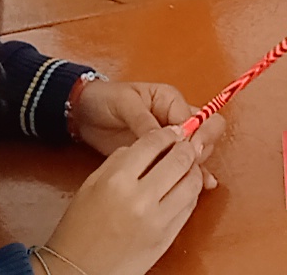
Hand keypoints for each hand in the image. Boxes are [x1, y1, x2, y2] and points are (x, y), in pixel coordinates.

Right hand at [44, 127, 206, 274]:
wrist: (79, 270)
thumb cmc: (79, 229)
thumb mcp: (90, 185)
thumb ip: (118, 161)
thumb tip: (142, 147)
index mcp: (117, 180)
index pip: (153, 143)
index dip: (167, 133)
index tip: (172, 132)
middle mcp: (140, 198)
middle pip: (179, 160)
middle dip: (186, 148)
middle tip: (186, 144)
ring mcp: (157, 220)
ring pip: (192, 183)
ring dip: (193, 169)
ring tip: (188, 166)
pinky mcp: (168, 237)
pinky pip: (190, 207)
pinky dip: (191, 193)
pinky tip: (183, 188)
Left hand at [75, 80, 224, 188]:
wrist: (83, 114)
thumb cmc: (106, 100)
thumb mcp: (125, 104)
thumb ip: (144, 120)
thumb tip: (163, 139)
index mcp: (170, 100)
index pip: (195, 118)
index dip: (194, 135)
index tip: (188, 150)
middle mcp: (175, 118)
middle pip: (204, 133)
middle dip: (202, 148)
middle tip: (192, 164)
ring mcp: (169, 140)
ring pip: (196, 151)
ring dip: (199, 164)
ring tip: (200, 181)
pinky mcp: (159, 156)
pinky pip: (180, 164)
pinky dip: (192, 173)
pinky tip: (203, 186)